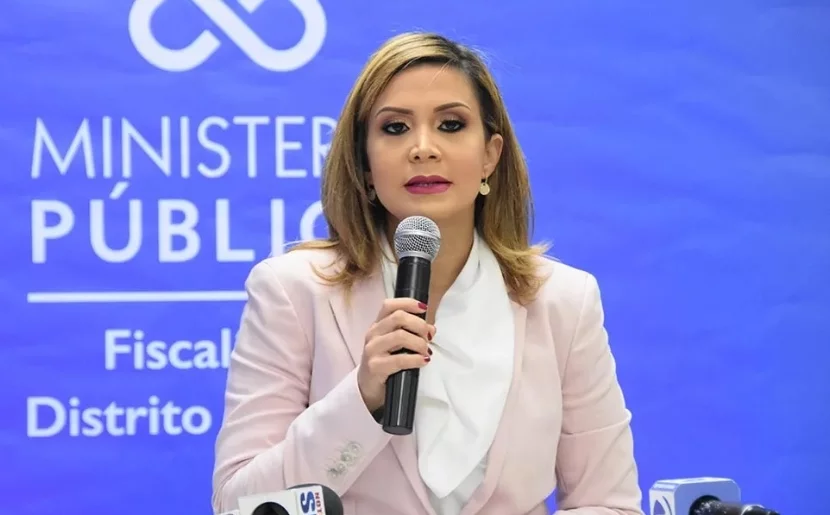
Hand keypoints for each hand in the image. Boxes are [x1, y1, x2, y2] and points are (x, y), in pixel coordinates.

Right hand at [357, 298, 434, 412]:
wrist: (368, 389)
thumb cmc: (385, 363)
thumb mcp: (395, 345)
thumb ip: (411, 333)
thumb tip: (431, 329)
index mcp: (377, 325)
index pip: (389, 305)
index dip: (408, 303)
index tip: (424, 309)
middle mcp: (373, 334)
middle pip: (398, 317)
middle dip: (419, 324)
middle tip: (429, 336)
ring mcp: (372, 350)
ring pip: (400, 336)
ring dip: (419, 343)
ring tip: (426, 351)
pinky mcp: (375, 367)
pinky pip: (400, 359)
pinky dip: (416, 359)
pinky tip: (423, 361)